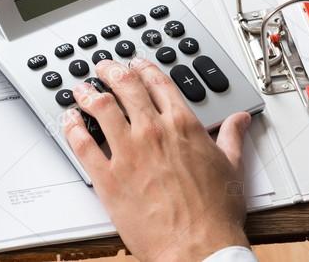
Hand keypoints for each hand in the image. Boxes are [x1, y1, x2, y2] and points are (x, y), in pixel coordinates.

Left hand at [65, 59, 251, 261]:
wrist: (197, 246)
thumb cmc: (214, 213)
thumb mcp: (231, 166)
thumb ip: (232, 136)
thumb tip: (240, 120)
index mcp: (183, 125)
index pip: (159, 83)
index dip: (145, 69)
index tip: (137, 64)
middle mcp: (153, 132)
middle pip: (126, 88)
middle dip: (112, 72)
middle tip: (104, 67)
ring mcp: (128, 153)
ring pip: (101, 109)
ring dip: (88, 94)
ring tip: (81, 89)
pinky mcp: (108, 178)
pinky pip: (82, 144)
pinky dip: (72, 128)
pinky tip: (68, 120)